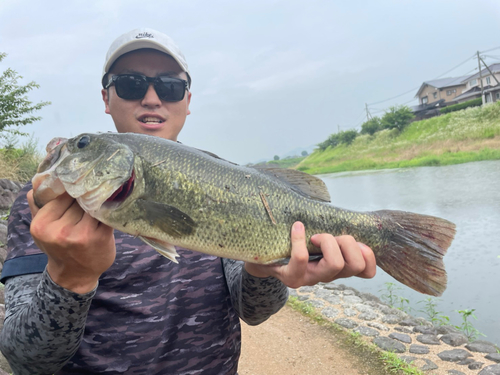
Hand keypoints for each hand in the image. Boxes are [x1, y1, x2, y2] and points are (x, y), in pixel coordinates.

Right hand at [27, 189, 115, 293]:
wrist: (75, 274)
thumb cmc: (58, 247)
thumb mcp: (42, 228)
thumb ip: (39, 204)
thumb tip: (42, 179)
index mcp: (42, 225)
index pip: (61, 195)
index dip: (72, 191)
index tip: (79, 189)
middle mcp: (61, 230)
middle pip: (78, 199)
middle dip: (86, 196)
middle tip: (92, 195)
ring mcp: (82, 234)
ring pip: (92, 205)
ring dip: (98, 202)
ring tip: (101, 201)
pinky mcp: (101, 236)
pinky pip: (106, 214)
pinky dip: (108, 209)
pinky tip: (110, 208)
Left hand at [244, 221, 375, 288]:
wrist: (261, 257)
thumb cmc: (292, 242)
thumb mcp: (316, 238)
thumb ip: (331, 231)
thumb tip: (348, 216)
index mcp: (337, 268)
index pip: (367, 271)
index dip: (368, 255)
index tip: (352, 240)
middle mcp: (327, 277)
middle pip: (355, 265)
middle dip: (347, 243)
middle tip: (328, 236)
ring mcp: (310, 279)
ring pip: (335, 264)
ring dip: (329, 241)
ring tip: (315, 236)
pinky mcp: (292, 277)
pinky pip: (302, 258)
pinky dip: (300, 238)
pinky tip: (296, 227)